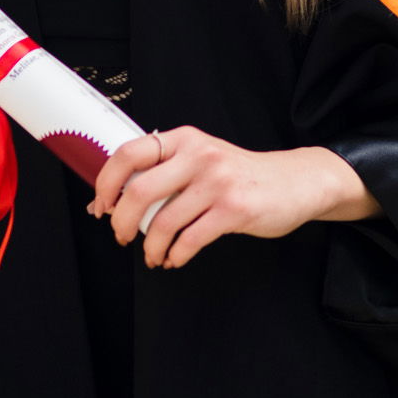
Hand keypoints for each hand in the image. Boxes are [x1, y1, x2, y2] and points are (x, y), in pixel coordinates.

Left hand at [89, 127, 377, 269]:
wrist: (295, 181)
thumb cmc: (240, 174)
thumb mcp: (202, 158)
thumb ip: (167, 170)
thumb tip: (114, 199)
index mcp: (185, 139)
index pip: (130, 152)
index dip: (106, 181)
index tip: (102, 205)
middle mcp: (199, 156)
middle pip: (140, 190)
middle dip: (122, 222)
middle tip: (121, 236)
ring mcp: (218, 182)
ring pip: (164, 222)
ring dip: (151, 247)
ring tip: (154, 256)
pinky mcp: (235, 209)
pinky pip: (190, 240)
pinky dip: (176, 255)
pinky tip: (175, 258)